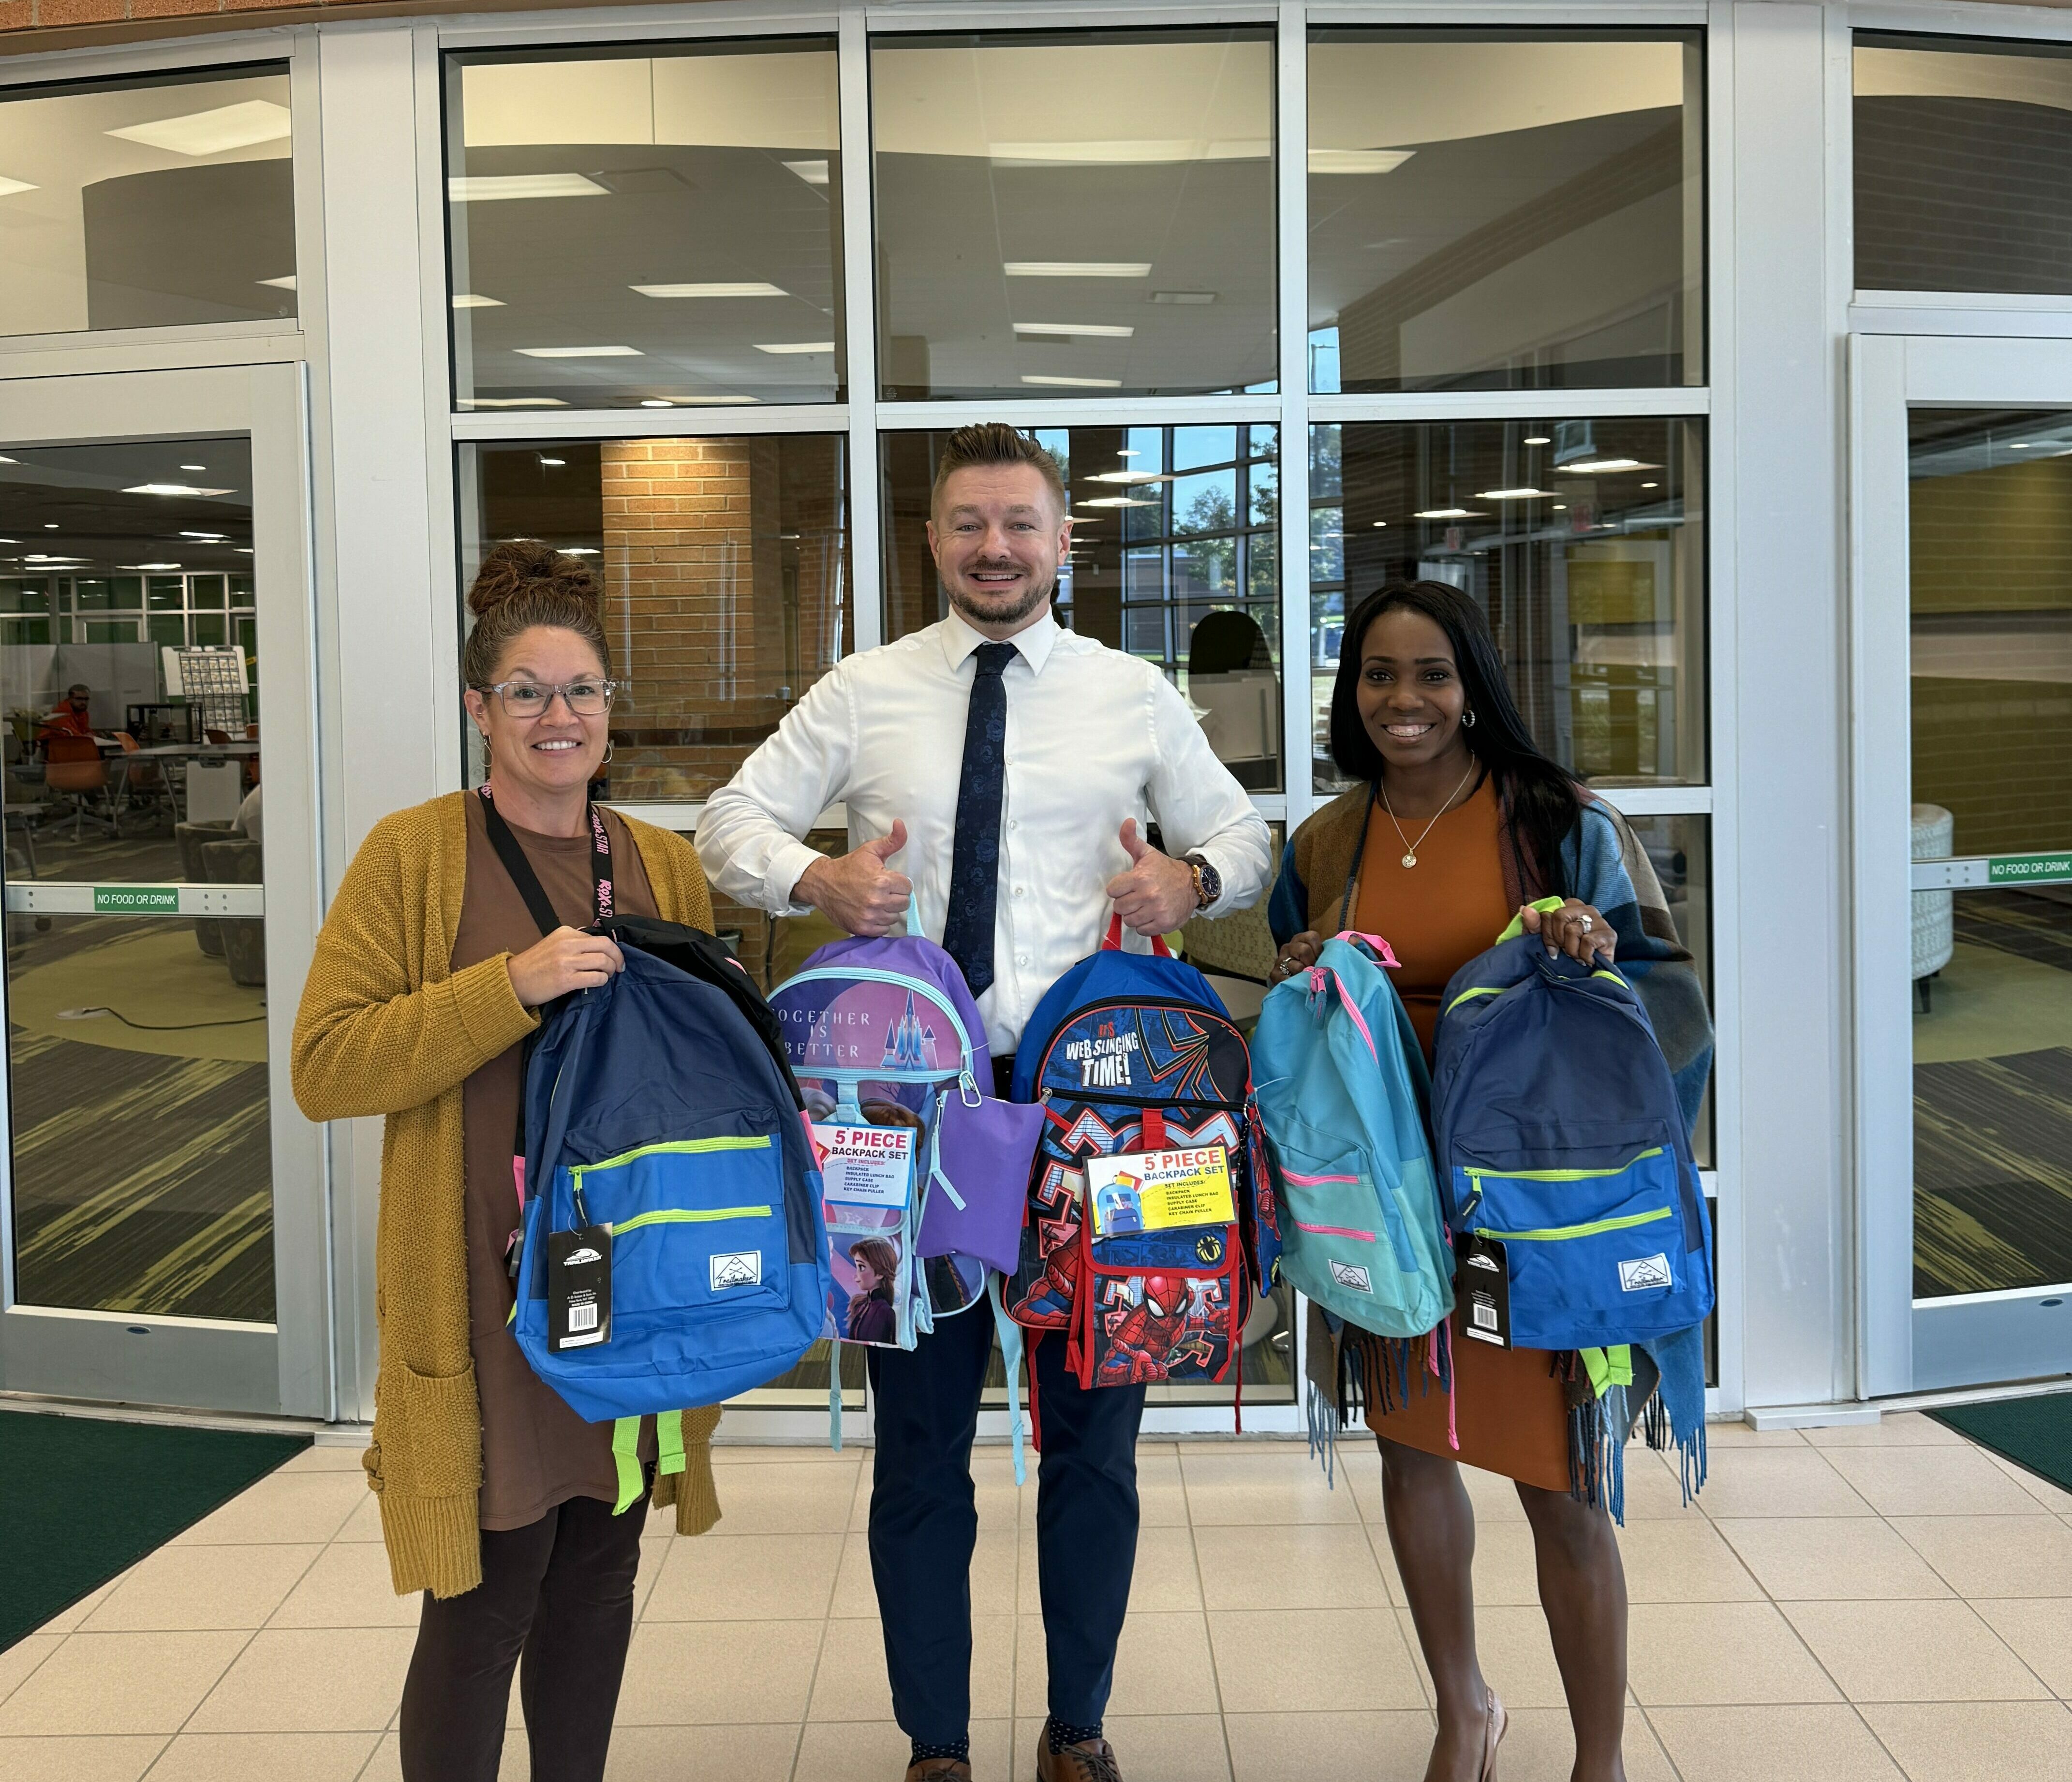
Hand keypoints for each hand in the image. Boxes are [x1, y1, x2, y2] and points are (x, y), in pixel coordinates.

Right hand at [507, 926, 624, 1007]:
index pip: (598, 937)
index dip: (611, 948)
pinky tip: (599, 983)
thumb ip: (573, 943)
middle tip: (620, 967)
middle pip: (606, 946)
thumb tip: (597, 947)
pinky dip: (602, 981)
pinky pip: (596, 978)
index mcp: (565, 933)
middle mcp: (567, 944)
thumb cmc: (534, 965)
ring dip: (611, 970)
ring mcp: (567, 962)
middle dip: (618, 957)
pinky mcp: (566, 979)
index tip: (614, 957)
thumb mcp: (553, 944)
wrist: (513, 981)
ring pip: (604, 961)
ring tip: (608, 976)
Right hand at [796, 822, 912, 937]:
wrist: (823, 884)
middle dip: (895, 896)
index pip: (907, 887)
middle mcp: (877, 900)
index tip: (888, 881)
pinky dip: (879, 922)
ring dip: (888, 910)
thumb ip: (891, 840)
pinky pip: (884, 929)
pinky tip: (871, 911)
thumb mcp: (870, 851)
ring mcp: (870, 916)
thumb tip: (901, 824)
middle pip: (904, 903)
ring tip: (876, 900)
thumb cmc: (848, 867)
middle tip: (882, 891)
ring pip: (895, 917)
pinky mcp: (863, 928)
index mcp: (882, 880)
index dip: (899, 882)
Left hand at [1105, 819, 1196, 936]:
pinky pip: (1142, 930)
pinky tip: (1152, 914)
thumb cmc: (1165, 870)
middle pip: (1119, 907)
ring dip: (1135, 914)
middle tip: (1137, 896)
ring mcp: (1156, 911)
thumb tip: (1126, 822)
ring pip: (1129, 920)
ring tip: (1144, 906)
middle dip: (1126, 902)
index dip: (1119, 888)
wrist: (1192, 884)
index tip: (1128, 886)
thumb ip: (1131, 840)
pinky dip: (1145, 925)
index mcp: (1140, 878)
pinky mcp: (1164, 924)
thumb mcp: (1147, 853)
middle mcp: (1148, 895)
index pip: (1112, 890)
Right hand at [1269, 930, 1323, 983]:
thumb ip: (1325, 952)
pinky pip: (1286, 978)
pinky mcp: (1274, 974)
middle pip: (1304, 950)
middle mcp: (1288, 947)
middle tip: (1312, 970)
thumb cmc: (1310, 968)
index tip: (1319, 959)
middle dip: (1312, 963)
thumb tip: (1337, 952)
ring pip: (1297, 966)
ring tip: (1305, 978)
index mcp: (1300, 939)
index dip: (1319, 949)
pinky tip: (1297, 984)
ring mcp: (1280, 960)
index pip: (1312, 937)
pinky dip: (1294, 983)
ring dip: (1304, 974)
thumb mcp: (1318, 956)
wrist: (1294, 985)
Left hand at [1519, 899, 1614, 965]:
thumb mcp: (1542, 940)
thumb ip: (1533, 924)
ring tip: (1577, 955)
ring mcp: (1600, 921)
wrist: (1587, 979)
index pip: (1549, 911)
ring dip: (1571, 950)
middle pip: (1560, 916)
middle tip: (1565, 950)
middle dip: (1558, 939)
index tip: (1552, 945)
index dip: (1546, 931)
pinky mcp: (1609, 935)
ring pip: (1573, 930)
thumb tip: (1525, 909)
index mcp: (1571, 906)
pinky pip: (1588, 942)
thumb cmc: (1564, 956)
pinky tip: (1587, 959)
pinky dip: (1584, 955)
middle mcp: (1587, 909)